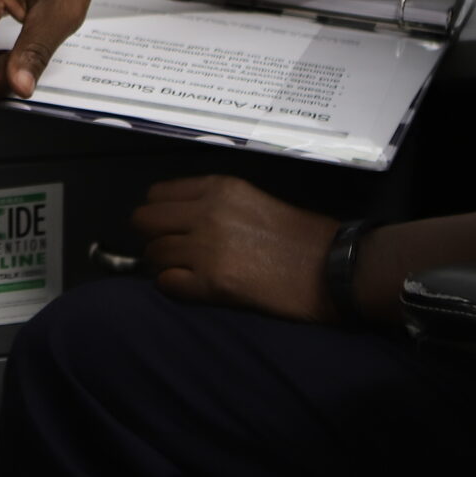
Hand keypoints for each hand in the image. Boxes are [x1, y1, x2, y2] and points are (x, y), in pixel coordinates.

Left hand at [130, 176, 341, 322]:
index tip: (169, 227)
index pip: (156, 195)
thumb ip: (213, 205)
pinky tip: (194, 289)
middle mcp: (206, 212)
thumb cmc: (302, 235)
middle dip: (153, 238)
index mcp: (218, 188)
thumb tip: (179, 221)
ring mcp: (207, 247)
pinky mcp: (213, 283)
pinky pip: (166, 284)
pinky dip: (174, 288)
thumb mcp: (253, 200)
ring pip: (153, 255)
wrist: (332, 268)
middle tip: (173, 252)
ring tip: (189, 273)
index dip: (158, 214)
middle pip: (143, 222)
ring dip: (165, 266)